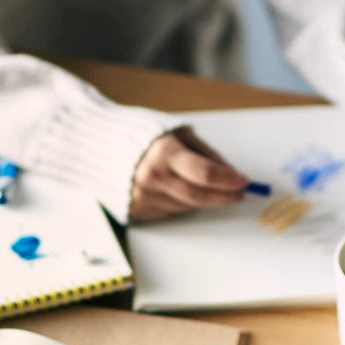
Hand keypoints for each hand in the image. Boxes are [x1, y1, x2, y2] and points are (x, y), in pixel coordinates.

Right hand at [130, 127, 249, 220]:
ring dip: (203, 199)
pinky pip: (172, 211)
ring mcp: (143, 197)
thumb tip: (231, 173)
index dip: (229, 180)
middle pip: (199, 196)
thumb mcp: (178, 132)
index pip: (205, 173)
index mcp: (163, 153)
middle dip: (224, 196)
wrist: (101, 144)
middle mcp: (152, 177)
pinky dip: (182, 203)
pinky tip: (176, 188)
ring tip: (204, 185)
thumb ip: (205, 153)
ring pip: (187, 206)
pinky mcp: (138, 210)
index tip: (244, 182)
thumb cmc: (143, 135)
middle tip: (240, 194)